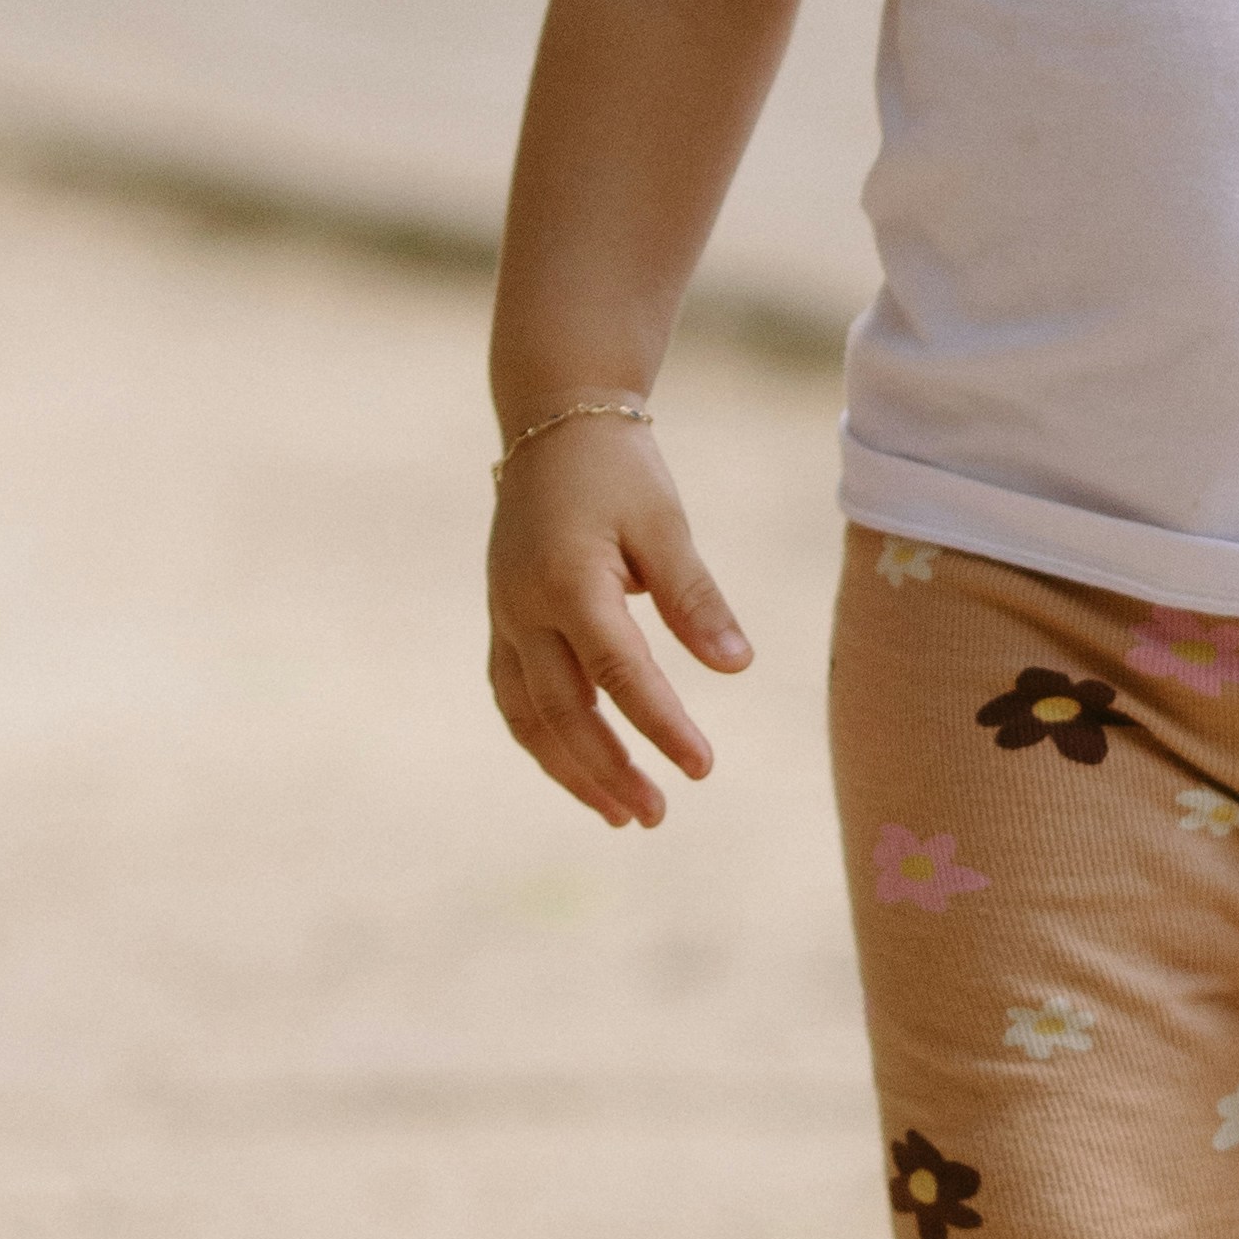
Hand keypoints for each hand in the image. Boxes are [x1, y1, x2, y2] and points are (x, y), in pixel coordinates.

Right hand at [485, 416, 751, 828]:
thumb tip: (736, 667)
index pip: (619, 672)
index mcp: (569, 580)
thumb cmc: (619, 473)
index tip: (702, 768)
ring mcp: (505, 616)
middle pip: (564, 710)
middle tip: (658, 815)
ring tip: (620, 815)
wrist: (553, 422)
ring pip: (529, 715)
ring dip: (572, 770)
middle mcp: (525, 607)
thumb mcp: (666, 523)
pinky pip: (514, 696)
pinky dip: (545, 740)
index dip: (661, 724)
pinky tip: (580, 769)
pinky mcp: (502, 620)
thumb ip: (696, 599)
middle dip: (610, 770)